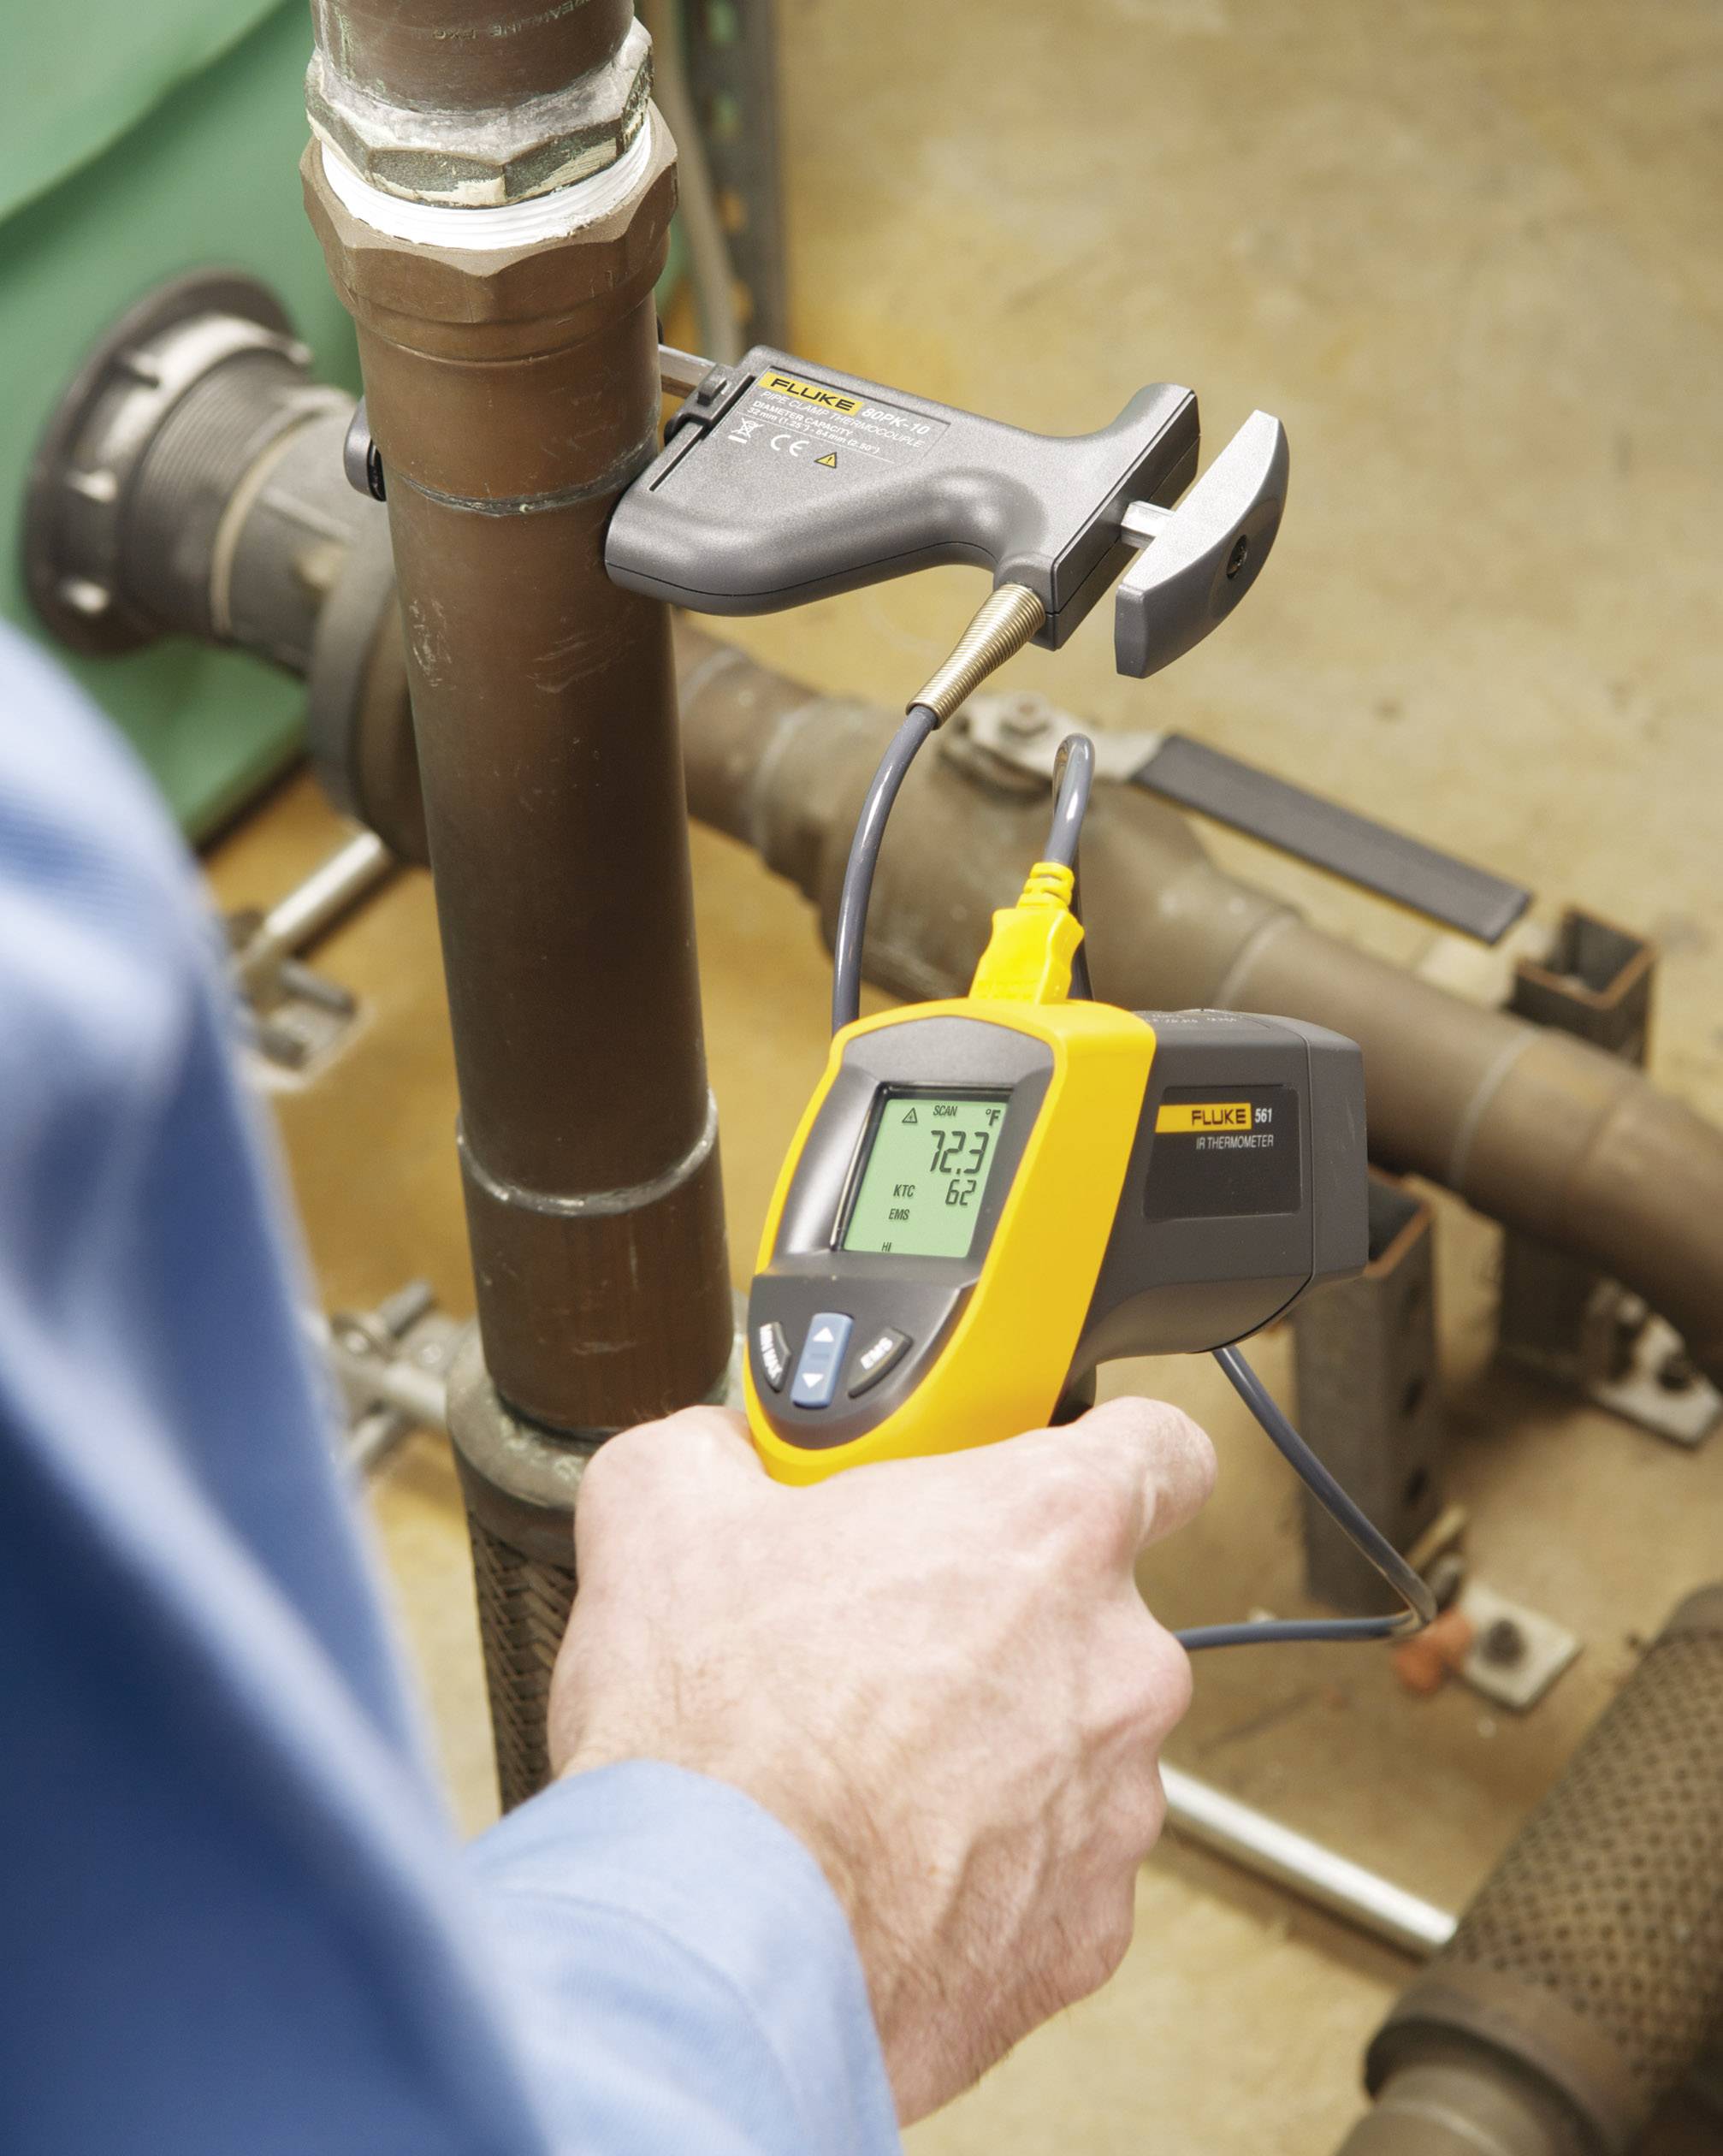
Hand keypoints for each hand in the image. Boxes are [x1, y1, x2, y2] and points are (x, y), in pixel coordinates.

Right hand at [548, 1397, 1214, 2122]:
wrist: (712, 1942)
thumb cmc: (717, 1730)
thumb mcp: (667, 1511)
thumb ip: (715, 1448)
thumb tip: (715, 1453)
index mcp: (1049, 1529)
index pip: (1164, 1449)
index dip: (1109, 1453)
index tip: (1050, 1476)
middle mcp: (1119, 1662)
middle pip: (1093, 1613)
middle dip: (999, 1623)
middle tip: (881, 1641)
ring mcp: (1117, 1805)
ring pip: (1071, 1748)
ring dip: (992, 1750)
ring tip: (860, 1769)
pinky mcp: (1087, 1929)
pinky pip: (1049, 1871)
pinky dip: (982, 1867)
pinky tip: (879, 1863)